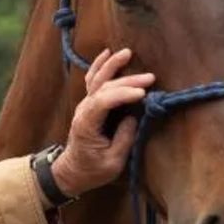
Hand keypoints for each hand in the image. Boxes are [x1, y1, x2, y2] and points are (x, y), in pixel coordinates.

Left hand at [53, 48, 154, 198]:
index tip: (142, 94)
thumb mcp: (112, 162)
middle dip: (128, 81)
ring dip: (113, 65)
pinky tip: (107, 53)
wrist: (73, 170)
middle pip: (105, 88)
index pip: (103, 102)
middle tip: (150, 78)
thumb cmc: (92, 170)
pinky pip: (92, 80)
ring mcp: (85, 104)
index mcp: (86, 124)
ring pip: (97, 79)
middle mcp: (84, 110)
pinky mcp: (89, 103)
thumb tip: (133, 118)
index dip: (123, 95)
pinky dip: (99, 65)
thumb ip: (123, 140)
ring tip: (127, 52)